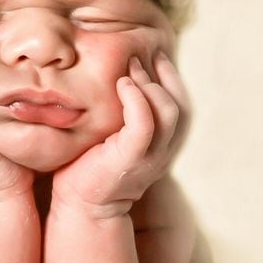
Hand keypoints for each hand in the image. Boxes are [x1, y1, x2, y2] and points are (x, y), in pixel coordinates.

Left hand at [51, 50, 191, 214]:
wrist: (81, 206)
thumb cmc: (89, 166)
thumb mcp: (111, 135)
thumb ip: (121, 113)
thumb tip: (115, 77)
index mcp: (163, 145)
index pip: (181, 106)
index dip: (171, 78)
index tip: (154, 55)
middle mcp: (164, 151)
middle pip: (181, 106)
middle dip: (163, 76)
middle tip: (138, 57)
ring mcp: (150, 157)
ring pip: (169, 112)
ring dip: (150, 85)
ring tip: (128, 70)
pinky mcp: (131, 159)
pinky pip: (145, 124)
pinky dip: (137, 100)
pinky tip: (122, 84)